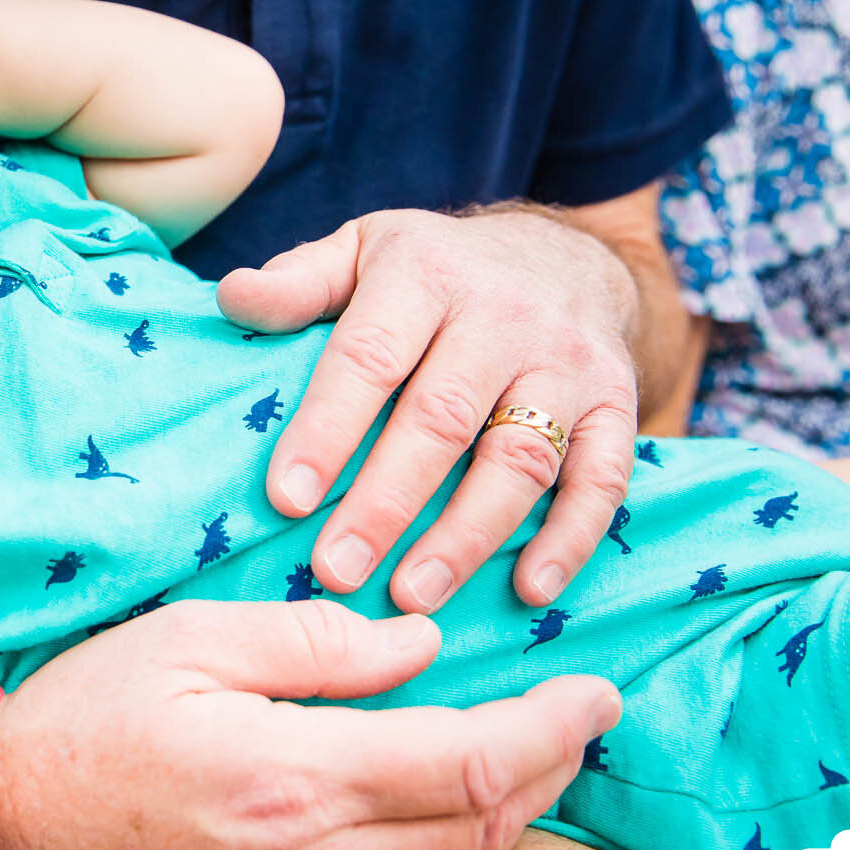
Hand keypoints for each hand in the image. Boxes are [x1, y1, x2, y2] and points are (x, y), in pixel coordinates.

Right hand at [0, 598, 618, 849]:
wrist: (1, 827)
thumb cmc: (79, 715)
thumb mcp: (188, 638)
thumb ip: (317, 640)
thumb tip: (422, 644)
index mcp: (291, 776)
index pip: (473, 761)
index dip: (553, 726)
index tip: (598, 688)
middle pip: (482, 824)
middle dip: (553, 765)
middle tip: (585, 711)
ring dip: (516, 813)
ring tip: (543, 752)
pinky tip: (464, 808)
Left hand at [217, 206, 639, 611]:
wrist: (564, 253)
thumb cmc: (433, 271)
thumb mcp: (360, 252)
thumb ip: (298, 283)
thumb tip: (232, 296)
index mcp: (424, 275)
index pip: (369, 357)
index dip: (327, 429)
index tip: (287, 498)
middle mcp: (502, 316)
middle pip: (442, 418)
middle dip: (387, 501)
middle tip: (337, 569)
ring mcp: (567, 362)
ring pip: (520, 457)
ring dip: (467, 535)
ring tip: (413, 597)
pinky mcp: (618, 402)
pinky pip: (603, 477)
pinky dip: (571, 537)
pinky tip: (529, 589)